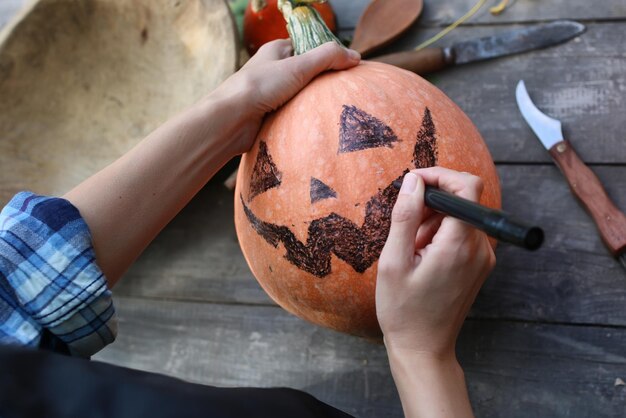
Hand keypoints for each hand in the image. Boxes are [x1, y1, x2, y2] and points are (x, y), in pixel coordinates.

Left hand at [208, 39, 359, 154]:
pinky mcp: (268, 115)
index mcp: (276, 51)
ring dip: (312, 101)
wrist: (231, 120)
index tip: (346, 66)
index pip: (307, 47)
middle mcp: (272, 70)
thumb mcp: (298, 66)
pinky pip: (292, 113)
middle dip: (322, 81)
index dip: (326, 54)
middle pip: (305, 73)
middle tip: (342, 88)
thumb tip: (355, 56)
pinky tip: (314, 121)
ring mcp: (270, 93)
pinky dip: (302, 117)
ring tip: (332, 106)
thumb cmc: (260, 87)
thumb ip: (327, 58)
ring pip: (299, 95)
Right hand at [376, 167, 495, 357]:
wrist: (423, 348)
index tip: (414, 183)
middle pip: (463, 199)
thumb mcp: (394, 261)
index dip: (440, 175)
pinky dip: (441, 234)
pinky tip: (423, 257)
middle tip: (407, 229)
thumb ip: (406, 216)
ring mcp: (484, 258)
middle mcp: (481, 248)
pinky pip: (463, 233)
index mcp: (459, 244)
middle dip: (431, 204)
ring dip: (434, 221)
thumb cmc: (403, 310)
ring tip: (413, 250)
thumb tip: (414, 180)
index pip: (466, 186)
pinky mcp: (480, 265)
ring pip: (461, 216)